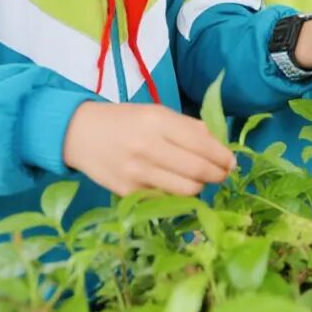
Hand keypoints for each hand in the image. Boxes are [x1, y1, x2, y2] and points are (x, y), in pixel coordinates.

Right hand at [63, 102, 234, 196]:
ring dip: (199, 186)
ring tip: (199, 179)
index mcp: (157, 121)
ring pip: (186, 190)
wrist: (79, 134)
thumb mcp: (156, 113)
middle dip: (218, 175)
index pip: (202, 144)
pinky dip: (176, 194)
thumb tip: (219, 146)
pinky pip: (165, 198)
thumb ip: (188, 128)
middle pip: (198, 171)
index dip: (223, 156)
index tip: (231, 161)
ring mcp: (136, 173)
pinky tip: (175, 184)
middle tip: (223, 174)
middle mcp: (147, 147)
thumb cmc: (124, 121)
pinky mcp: (128, 193)